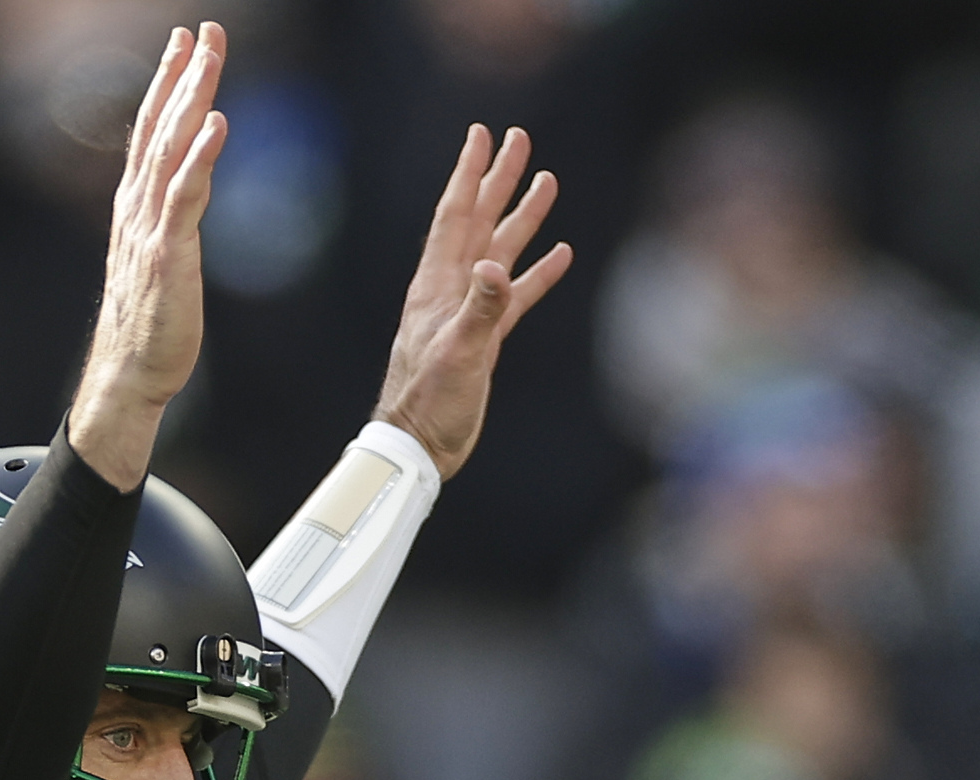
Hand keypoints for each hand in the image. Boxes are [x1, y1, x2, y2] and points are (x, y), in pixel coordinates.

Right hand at [68, 22, 228, 491]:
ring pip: (170, 149)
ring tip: (208, 57)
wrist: (130, 374)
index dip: (168, 86)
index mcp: (135, 208)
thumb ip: (171, 219)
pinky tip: (216, 123)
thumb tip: (190, 186)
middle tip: (201, 30)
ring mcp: (148, 228)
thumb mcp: (160, 261)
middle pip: (159, 128)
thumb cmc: (149, 326)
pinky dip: (199, 156)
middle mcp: (136, 209)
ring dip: (190, 99)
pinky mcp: (166, 253)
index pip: (151, 133)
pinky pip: (184, 195)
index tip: (185, 44)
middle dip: (181, 76)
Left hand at [373, 125, 572, 481]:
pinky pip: (514, 295)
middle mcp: (451, 291)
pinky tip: (558, 255)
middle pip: (479, 221)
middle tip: (520, 140)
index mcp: (438, 286)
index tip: (483, 134)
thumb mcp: (458, 354)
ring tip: (548, 183)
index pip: (455, 216)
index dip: (469, 174)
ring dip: (522, 218)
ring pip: (500, 252)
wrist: (421, 445)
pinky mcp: (484, 338)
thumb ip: (480, 310)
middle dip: (499, 180)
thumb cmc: (430, 402)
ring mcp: (468, 313)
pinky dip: (536, 273)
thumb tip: (497, 268)